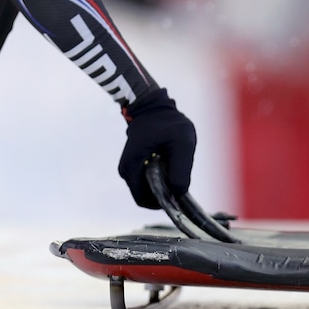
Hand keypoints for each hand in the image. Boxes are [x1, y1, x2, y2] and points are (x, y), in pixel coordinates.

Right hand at [118, 88, 196, 208]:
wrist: (153, 106)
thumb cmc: (169, 122)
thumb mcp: (182, 142)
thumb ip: (181, 169)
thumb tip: (178, 193)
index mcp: (132, 165)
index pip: (144, 199)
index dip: (162, 202)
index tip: (178, 193)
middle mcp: (126, 170)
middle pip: (145, 196)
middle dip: (163, 192)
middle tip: (178, 176)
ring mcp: (129, 167)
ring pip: (146, 189)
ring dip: (162, 184)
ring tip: (173, 165)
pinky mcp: (133, 164)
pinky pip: (146, 180)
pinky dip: (159, 177)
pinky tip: (168, 163)